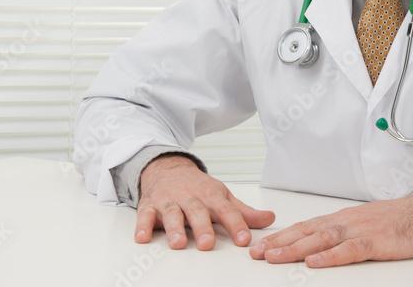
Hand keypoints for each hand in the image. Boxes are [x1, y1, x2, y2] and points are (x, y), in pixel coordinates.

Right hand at [135, 154, 275, 249]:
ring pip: (171, 214)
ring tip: (178, 243)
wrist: (167, 168)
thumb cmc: (197, 187)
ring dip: (174, 229)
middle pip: (197, 212)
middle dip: (202, 228)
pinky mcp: (150, 206)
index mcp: (211, 196)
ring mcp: (169, 201)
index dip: (236, 225)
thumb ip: (243, 211)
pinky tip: (142, 237)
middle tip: (207, 243)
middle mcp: (190, 198)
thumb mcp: (222, 195)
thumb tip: (270, 219)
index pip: (226, 210)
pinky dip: (142, 225)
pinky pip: (145, 215)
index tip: (244, 239)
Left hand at [249, 185, 412, 267]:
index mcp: (346, 218)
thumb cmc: (406, 220)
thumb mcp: (371, 224)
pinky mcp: (379, 242)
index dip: (283, 236)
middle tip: (256, 253)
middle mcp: (349, 221)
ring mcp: (363, 230)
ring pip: (322, 239)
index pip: (308, 226)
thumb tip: (326, 243)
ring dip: (295, 249)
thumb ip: (349, 232)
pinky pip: (350, 250)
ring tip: (274, 257)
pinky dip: (331, 256)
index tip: (262, 245)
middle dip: (280, 243)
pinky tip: (315, 262)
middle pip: (308, 231)